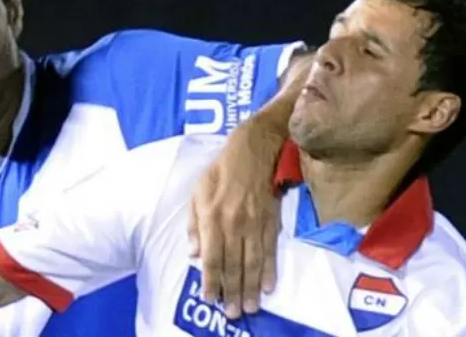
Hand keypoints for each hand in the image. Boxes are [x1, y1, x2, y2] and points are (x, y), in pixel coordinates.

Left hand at [188, 123, 283, 318]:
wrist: (253, 151)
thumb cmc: (220, 172)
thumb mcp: (197, 192)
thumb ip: (194, 224)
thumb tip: (193, 253)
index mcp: (212, 217)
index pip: (211, 257)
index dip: (211, 280)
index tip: (211, 298)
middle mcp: (234, 224)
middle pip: (233, 265)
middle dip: (233, 291)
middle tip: (234, 313)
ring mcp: (255, 225)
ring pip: (253, 262)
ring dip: (251, 287)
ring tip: (250, 307)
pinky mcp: (271, 222)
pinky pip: (270, 251)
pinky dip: (269, 270)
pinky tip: (268, 286)